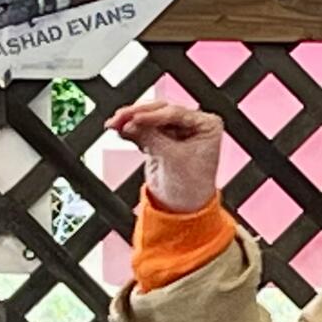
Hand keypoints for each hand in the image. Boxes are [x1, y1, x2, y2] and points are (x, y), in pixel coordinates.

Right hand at [108, 102, 223, 213]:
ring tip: (114, 123)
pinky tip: (117, 129)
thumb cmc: (191, 187)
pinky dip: (130, 130)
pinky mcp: (159, 140)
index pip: (176, 113)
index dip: (153, 115)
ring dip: (129, 121)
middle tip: (120, 118)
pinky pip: (142, 130)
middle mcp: (192, 124)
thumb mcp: (171, 158)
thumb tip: (130, 121)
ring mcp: (175, 131)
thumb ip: (151, 137)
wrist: (183, 209)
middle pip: (160, 112)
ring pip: (149, 119)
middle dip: (137, 115)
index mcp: (207, 125)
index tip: (135, 118)